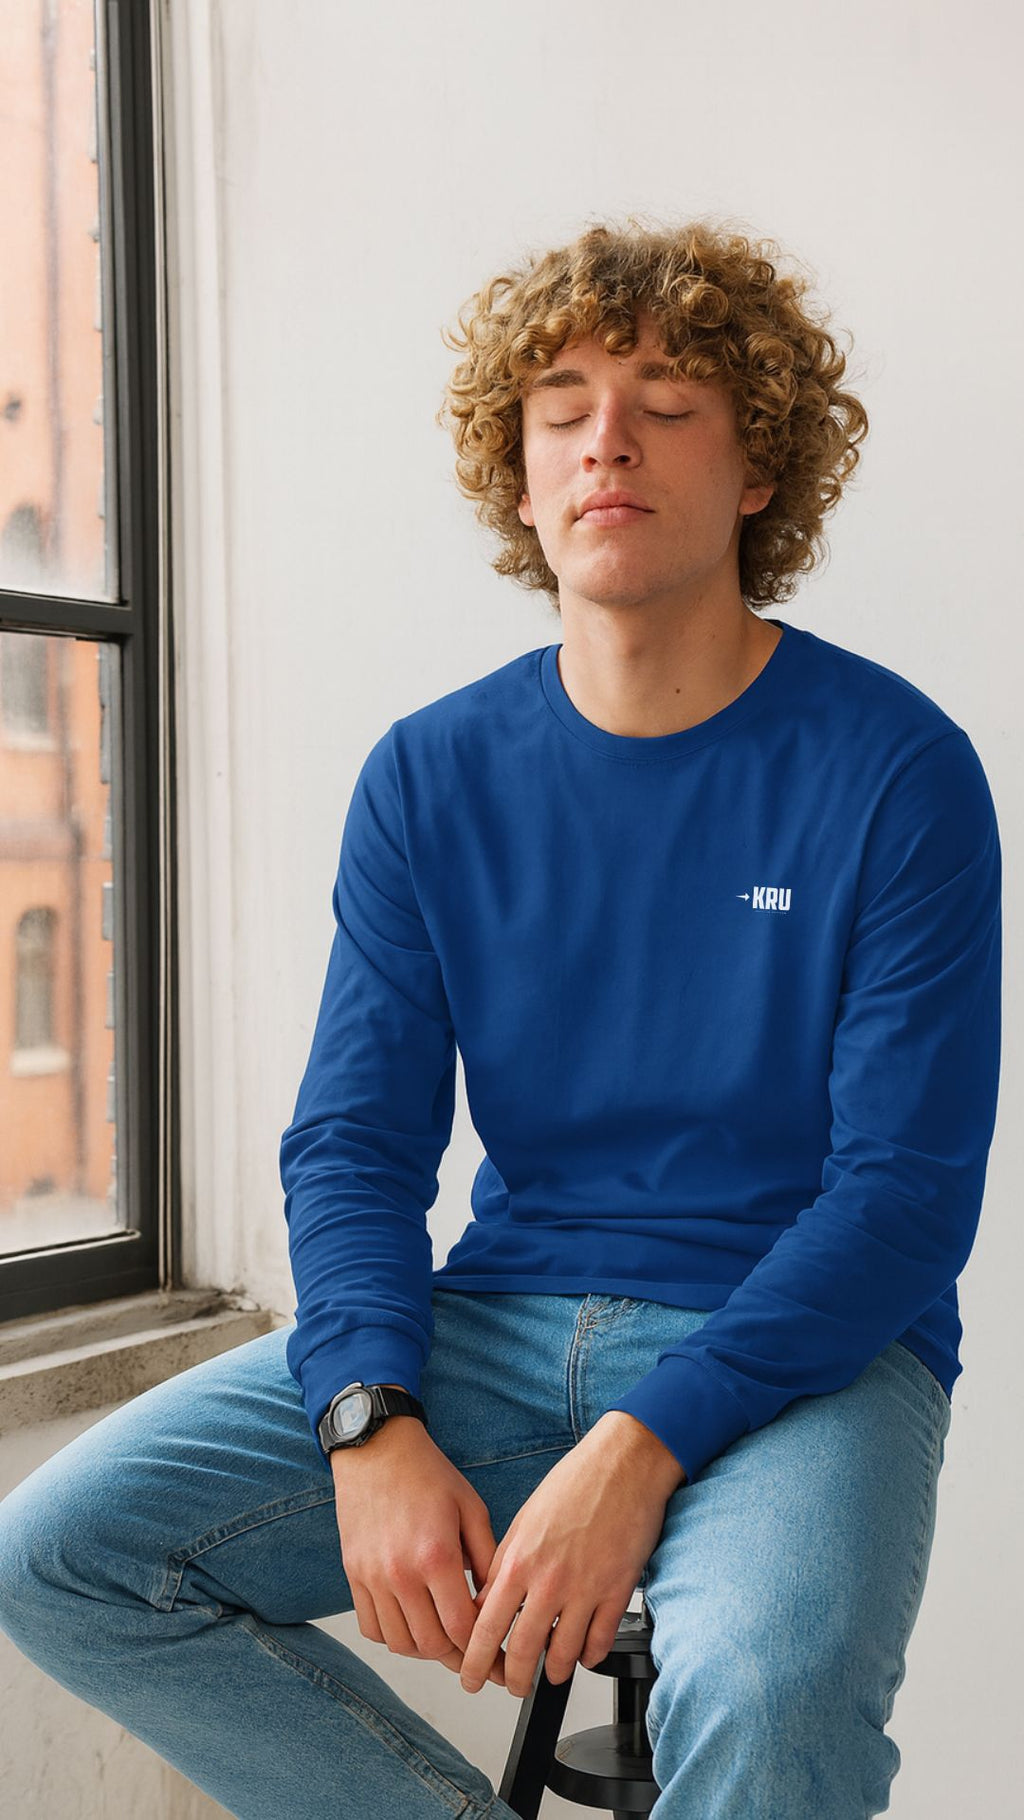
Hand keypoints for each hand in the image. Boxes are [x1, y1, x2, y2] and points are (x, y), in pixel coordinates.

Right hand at [331, 1415, 507, 1686]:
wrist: (376, 1449)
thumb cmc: (427, 1474)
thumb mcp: (471, 1508)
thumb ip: (487, 1558)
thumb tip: (498, 1602)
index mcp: (436, 1556)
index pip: (462, 1628)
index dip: (484, 1650)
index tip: (497, 1657)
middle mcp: (401, 1573)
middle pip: (432, 1645)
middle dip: (459, 1658)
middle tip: (477, 1659)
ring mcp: (372, 1577)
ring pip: (401, 1644)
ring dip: (426, 1651)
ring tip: (445, 1641)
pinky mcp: (354, 1575)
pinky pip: (372, 1628)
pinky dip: (394, 1637)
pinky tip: (412, 1624)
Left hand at [458, 1411, 684, 1697]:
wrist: (624, 1463)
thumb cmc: (575, 1483)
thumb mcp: (524, 1519)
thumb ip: (505, 1563)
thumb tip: (490, 1601)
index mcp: (518, 1560)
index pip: (485, 1627)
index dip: (475, 1660)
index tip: (472, 1674)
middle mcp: (547, 1581)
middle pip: (521, 1652)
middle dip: (513, 1680)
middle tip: (512, 1687)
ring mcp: (584, 1590)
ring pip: (561, 1657)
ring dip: (553, 1674)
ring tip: (549, 1676)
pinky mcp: (617, 1593)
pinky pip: (599, 1644)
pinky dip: (589, 1657)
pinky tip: (584, 1655)